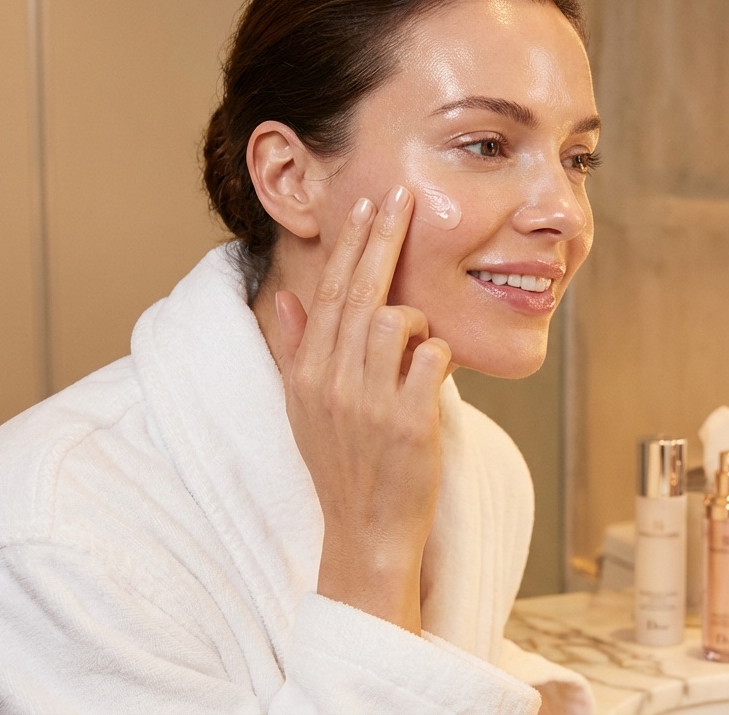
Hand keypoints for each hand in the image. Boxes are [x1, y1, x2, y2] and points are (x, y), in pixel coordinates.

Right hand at [273, 185, 450, 633]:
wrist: (364, 532)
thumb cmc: (342, 464)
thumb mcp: (306, 406)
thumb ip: (299, 347)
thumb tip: (287, 296)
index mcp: (308, 372)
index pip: (330, 291)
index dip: (352, 244)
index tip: (368, 204)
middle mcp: (332, 380)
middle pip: (361, 290)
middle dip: (384, 237)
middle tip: (403, 197)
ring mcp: (369, 401)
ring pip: (399, 319)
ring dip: (418, 324)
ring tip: (415, 356)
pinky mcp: (408, 422)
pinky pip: (433, 357)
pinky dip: (440, 358)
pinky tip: (433, 380)